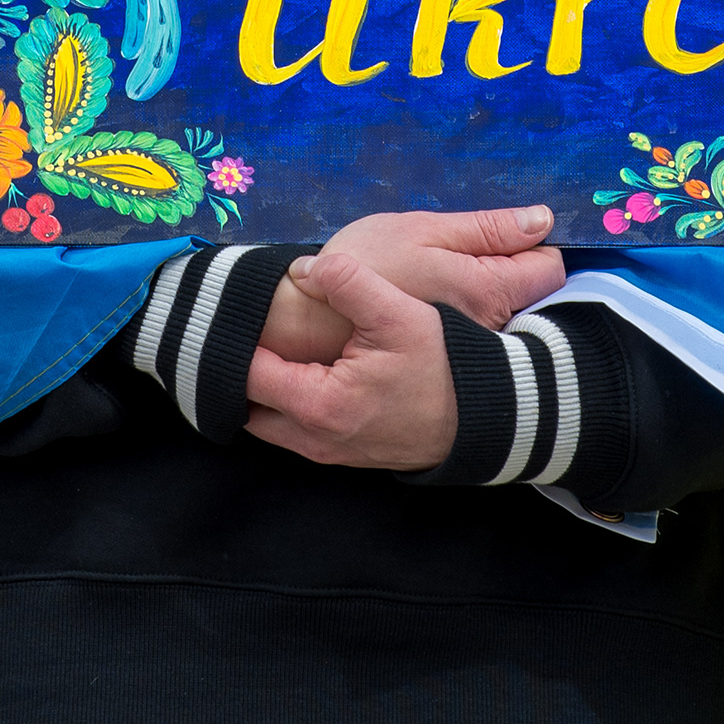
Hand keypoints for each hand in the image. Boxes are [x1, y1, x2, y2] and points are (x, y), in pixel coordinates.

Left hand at [244, 251, 458, 469]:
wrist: (484, 416)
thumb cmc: (443, 367)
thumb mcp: (399, 314)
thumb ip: (347, 281)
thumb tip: (303, 269)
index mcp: (318, 405)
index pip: (249, 372)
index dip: (239, 338)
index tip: (239, 311)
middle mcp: (313, 438)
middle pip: (248, 404)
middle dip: (244, 367)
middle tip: (249, 328)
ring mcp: (326, 452)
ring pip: (268, 421)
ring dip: (263, 387)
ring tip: (271, 346)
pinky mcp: (340, 454)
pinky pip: (292, 429)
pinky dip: (284, 403)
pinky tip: (299, 369)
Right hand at [257, 205, 561, 363]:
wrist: (312, 323)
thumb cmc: (365, 267)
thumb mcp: (422, 230)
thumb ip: (486, 228)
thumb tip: (541, 219)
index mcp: (489, 291)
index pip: (550, 269)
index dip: (535, 244)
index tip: (506, 235)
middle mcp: (490, 330)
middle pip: (534, 298)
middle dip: (517, 272)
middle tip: (476, 253)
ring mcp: (471, 352)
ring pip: (509, 319)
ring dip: (493, 297)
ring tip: (451, 279)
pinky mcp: (449, 364)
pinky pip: (481, 340)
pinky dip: (471, 321)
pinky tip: (438, 307)